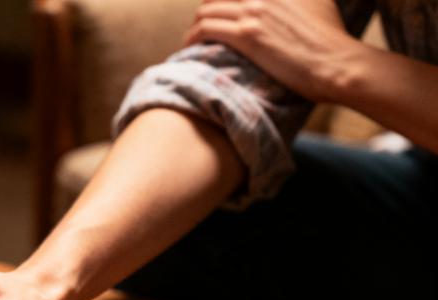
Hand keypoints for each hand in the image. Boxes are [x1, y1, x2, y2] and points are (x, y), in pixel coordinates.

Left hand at [185, 0, 366, 101]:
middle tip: (203, 26)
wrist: (338, 64)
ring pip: (206, 10)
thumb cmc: (333, 41)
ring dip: (195, 26)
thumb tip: (298, 1)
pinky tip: (190, 47)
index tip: (217, 9)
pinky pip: (205, 29)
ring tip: (193, 39)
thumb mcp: (320, 3)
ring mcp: (254, 12)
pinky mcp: (247, 35)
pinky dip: (192, 37)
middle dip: (206, 9)